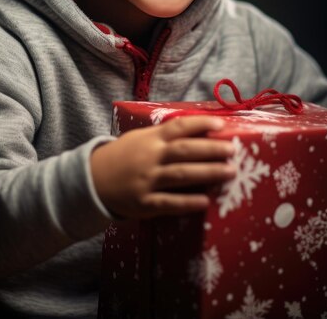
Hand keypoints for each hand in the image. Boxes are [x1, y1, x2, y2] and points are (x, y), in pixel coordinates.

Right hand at [91, 115, 234, 218]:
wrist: (93, 179)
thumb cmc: (123, 156)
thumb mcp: (140, 138)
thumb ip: (165, 135)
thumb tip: (198, 131)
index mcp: (151, 138)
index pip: (179, 127)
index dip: (201, 124)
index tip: (223, 125)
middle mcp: (150, 157)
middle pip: (185, 150)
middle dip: (211, 150)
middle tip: (233, 151)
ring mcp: (147, 180)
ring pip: (182, 175)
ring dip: (208, 173)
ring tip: (230, 172)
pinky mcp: (144, 203)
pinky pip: (169, 203)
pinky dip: (187, 202)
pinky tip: (205, 202)